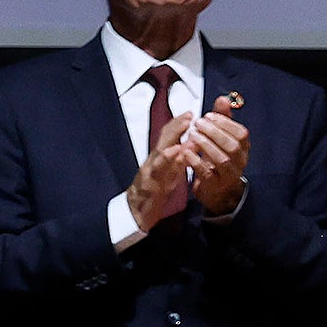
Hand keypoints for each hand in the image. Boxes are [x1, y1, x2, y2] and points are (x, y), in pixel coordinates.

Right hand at [125, 112, 195, 231]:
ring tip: (184, 128)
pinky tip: (175, 152)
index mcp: (158, 159)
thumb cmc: (153, 192)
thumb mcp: (167, 174)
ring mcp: (149, 173)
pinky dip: (166, 160)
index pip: (167, 138)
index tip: (190, 113)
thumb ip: (177, 160)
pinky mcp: (148, 185)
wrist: (136, 213)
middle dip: (176, 127)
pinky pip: (157, 171)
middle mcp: (152, 162)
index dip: (178, 124)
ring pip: (159, 153)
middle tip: (189, 115)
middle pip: (163, 140)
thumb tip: (189, 146)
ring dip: (172, 140)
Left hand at [178, 100, 248, 215]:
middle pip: (233, 146)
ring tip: (193, 136)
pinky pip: (207, 173)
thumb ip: (222, 118)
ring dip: (206, 145)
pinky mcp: (215, 184)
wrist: (217, 189)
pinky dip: (197, 161)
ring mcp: (228, 174)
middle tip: (198, 123)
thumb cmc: (218, 157)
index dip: (225, 123)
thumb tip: (223, 98)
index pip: (241, 133)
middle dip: (215, 132)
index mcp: (243, 147)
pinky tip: (187, 152)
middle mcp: (240, 161)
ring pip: (222, 159)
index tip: (208, 115)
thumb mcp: (221, 137)